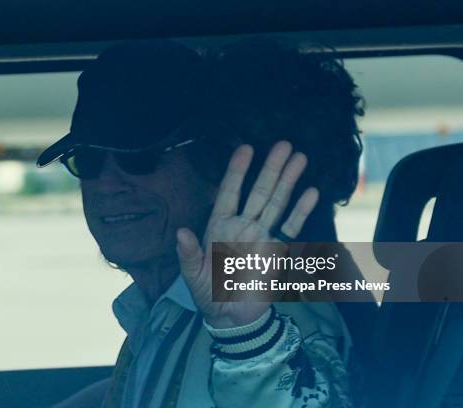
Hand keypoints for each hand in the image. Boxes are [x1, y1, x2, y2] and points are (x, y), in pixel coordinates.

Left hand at [176, 141, 318, 328]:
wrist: (232, 319)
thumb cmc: (208, 294)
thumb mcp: (192, 275)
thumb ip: (188, 254)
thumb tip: (181, 232)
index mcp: (219, 227)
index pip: (229, 193)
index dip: (237, 171)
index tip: (247, 148)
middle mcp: (242, 226)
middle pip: (258, 192)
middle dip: (271, 169)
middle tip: (284, 145)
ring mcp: (262, 236)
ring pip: (276, 203)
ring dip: (288, 182)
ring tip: (300, 158)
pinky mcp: (277, 251)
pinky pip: (291, 228)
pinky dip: (301, 212)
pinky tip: (311, 193)